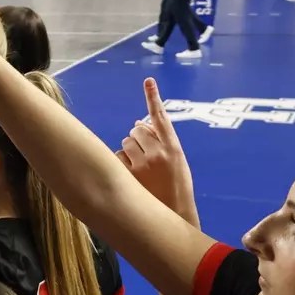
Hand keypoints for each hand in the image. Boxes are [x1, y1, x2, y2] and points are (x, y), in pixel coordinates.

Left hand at [116, 78, 193, 212]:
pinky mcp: (129, 174)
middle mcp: (159, 152)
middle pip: (136, 129)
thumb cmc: (176, 186)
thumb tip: (136, 122)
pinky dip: (122, 162)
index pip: (161, 117)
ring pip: (125, 142)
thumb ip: (160, 141)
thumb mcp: (177, 161)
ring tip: (142, 167)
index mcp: (174, 146)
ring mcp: (143, 163)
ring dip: (130, 149)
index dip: (153, 97)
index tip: (148, 81)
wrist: (174, 213)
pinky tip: (132, 175)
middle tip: (146, 154)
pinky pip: (117, 157)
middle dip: (137, 137)